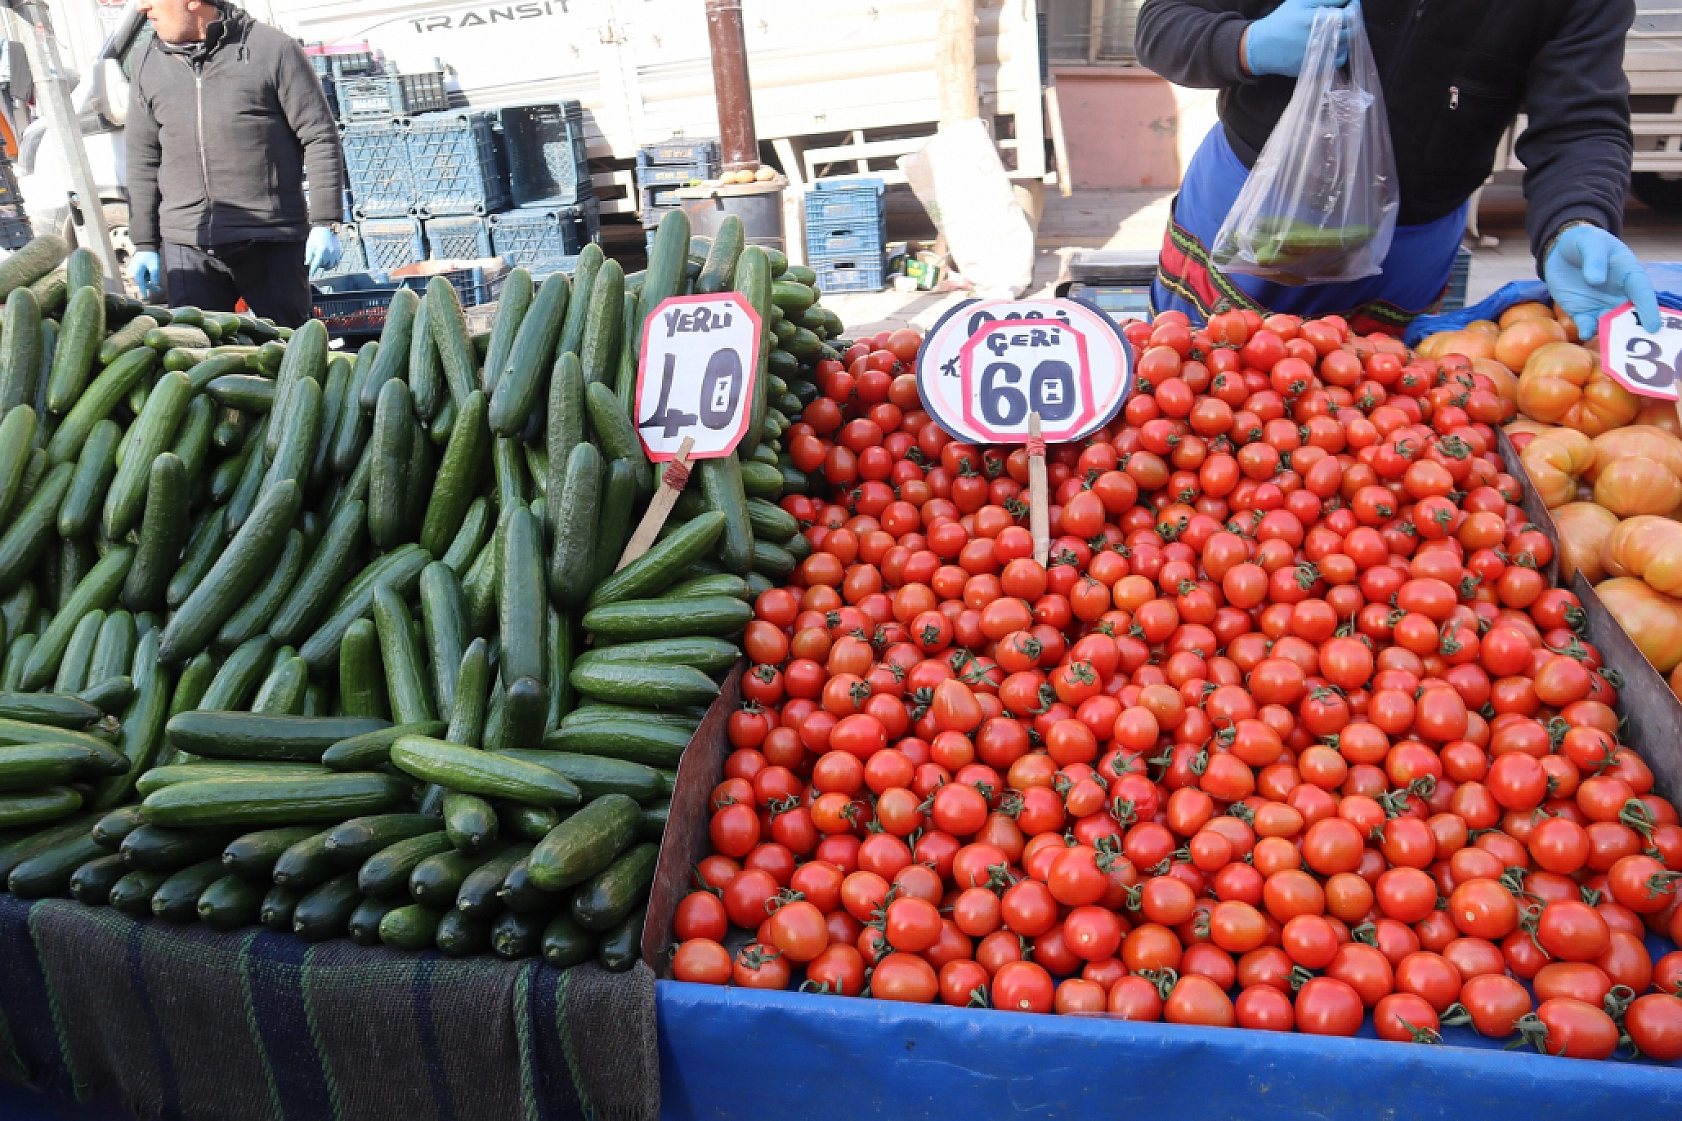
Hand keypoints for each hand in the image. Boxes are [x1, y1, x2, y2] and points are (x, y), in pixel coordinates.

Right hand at [129, 250, 159, 297]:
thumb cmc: (150, 255)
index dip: (144, 291)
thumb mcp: (155, 266)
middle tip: (160, 289)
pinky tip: (150, 270)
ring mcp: (134, 269)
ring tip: (154, 272)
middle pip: (142, 282)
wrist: (146, 246)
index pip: (141, 283)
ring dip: (149, 280)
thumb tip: (155, 284)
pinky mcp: (136, 268)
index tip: (146, 298)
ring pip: (142, 279)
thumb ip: (155, 275)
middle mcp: (133, 271)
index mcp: (137, 271)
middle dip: (150, 286)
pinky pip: (142, 275)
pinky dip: (147, 276)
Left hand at [305, 226, 341, 272]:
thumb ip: (309, 255)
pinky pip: (336, 263)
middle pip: (324, 265)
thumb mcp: (310, 245)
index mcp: (321, 250)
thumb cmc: (315, 238)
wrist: (325, 230)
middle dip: (319, 264)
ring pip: (331, 265)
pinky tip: (327, 260)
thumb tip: (308, 264)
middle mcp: (330, 252)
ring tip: (322, 260)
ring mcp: (335, 253)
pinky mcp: (339, 253)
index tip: (311, 274)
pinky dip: (331, 264)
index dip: (313, 269)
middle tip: (316, 260)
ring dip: (325, 265)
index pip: (317, 263)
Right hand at [1244, 0, 1352, 77]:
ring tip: (1337, 31)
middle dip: (1352, 22)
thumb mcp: (1300, 2)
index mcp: (1319, 20)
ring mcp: (1320, 55)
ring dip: (1346, 37)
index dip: (1354, 7)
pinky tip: (1333, 45)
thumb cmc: (1281, 21)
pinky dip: (1340, 52)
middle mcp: (1322, 39)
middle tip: (1345, 16)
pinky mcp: (1316, 67)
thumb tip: (1346, 0)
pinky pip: (1338, 61)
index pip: (1350, 15)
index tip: (1351, 3)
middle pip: (1352, 31)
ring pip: (1347, 46)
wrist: (1262, 47)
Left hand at [1544, 224, 1660, 340]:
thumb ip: (1594, 258)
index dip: (1648, 309)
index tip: (1653, 325)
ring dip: (1613, 335)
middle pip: (1631, 314)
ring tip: (1614, 347)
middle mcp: (1619, 294)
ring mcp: (1601, 305)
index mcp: (1628, 274)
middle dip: (1634, 330)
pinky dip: (1588, 331)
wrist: (1561, 251)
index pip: (1642, 292)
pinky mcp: (1582, 312)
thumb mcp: (1589, 242)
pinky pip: (1587, 326)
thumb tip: (1597, 280)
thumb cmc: (1584, 242)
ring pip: (1612, 324)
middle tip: (1637, 345)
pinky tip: (1585, 333)